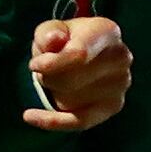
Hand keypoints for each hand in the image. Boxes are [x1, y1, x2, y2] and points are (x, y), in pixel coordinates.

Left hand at [23, 13, 130, 130]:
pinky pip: (79, 121)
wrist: (88, 52)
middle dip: (49, 78)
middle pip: (71, 80)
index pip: (79, 54)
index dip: (52, 63)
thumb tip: (54, 40)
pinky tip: (30, 116)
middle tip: (45, 71)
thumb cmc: (66, 40)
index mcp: (106, 32)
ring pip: (70, 100)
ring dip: (53, 93)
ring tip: (57, 80)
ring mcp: (120, 84)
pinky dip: (53, 121)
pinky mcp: (114, 105)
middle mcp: (120, 57)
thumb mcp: (52, 29)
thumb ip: (49, 33)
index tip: (34, 65)